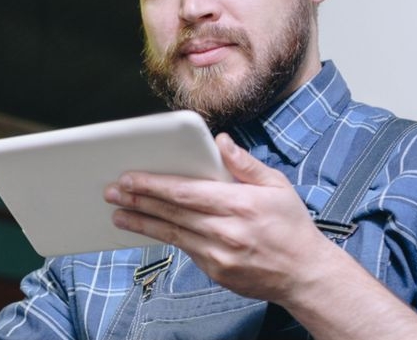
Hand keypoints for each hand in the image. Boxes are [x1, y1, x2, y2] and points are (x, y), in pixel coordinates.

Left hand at [104, 133, 355, 303]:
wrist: (304, 274)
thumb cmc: (292, 227)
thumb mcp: (277, 186)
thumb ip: (245, 164)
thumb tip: (220, 141)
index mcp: (241, 204)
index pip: (187, 192)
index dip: (154, 185)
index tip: (130, 177)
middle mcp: (227, 230)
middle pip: (173, 213)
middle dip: (138, 200)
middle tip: (112, 191)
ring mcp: (219, 254)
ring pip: (172, 234)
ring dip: (141, 222)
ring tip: (117, 213)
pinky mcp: (216, 271)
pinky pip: (183, 250)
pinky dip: (162, 238)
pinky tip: (146, 229)